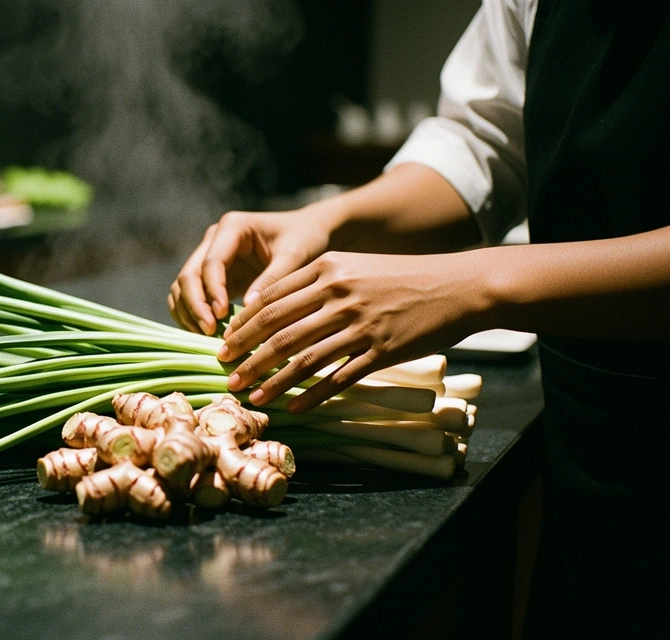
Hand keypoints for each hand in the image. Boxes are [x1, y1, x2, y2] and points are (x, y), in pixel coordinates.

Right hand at [168, 207, 336, 335]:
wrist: (309, 233)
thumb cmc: (305, 240)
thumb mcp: (295, 257)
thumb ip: (272, 280)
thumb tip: (247, 309)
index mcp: (233, 227)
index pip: (211, 263)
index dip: (212, 291)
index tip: (222, 316)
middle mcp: (214, 239)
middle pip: (188, 275)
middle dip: (195, 305)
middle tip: (210, 332)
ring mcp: (209, 257)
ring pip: (183, 287)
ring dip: (189, 313)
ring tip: (208, 337)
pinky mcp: (212, 276)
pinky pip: (190, 297)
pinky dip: (191, 315)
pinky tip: (207, 334)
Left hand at [219, 250, 487, 411]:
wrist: (457, 286)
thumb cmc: (400, 277)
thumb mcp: (354, 265)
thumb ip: (315, 281)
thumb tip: (272, 305)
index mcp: (328, 269)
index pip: (272, 299)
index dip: (244, 325)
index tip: (226, 343)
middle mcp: (340, 294)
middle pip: (279, 329)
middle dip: (247, 355)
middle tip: (226, 372)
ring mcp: (360, 324)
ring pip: (303, 357)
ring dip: (272, 381)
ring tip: (250, 396)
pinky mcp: (381, 350)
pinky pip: (337, 377)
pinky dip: (311, 395)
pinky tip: (294, 408)